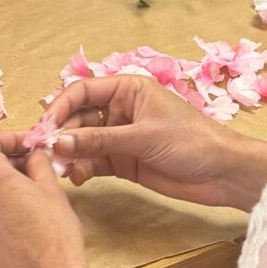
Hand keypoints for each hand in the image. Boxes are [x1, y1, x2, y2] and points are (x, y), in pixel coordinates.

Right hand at [47, 75, 266, 211]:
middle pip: (78, 118)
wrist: (222, 173)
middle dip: (62, 136)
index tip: (45, 127)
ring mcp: (121, 137)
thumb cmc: (192, 141)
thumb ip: (100, 140)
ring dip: (70, 155)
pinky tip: (77, 178)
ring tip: (62, 171)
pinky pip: (93, 162)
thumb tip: (59, 142)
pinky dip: (82, 169)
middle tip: (47, 154)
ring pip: (83, 142)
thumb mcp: (143, 137)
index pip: (83, 91)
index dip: (61, 106)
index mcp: (128, 90)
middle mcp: (120, 110)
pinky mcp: (123, 161)